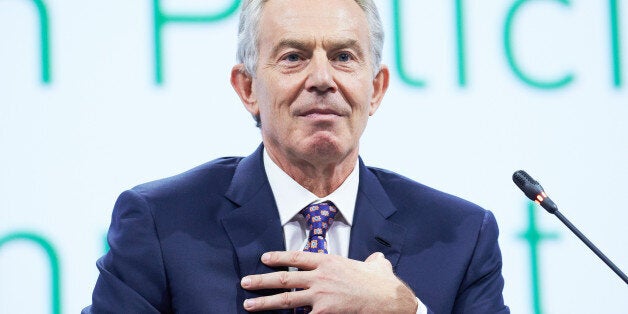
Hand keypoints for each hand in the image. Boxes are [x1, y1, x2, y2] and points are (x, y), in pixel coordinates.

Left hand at [240, 251, 417, 312]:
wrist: (389, 299)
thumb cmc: (382, 283)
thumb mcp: (376, 265)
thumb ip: (373, 261)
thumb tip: (378, 259)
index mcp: (328, 262)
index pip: (296, 257)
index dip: (278, 257)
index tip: (264, 258)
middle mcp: (320, 277)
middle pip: (284, 279)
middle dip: (261, 281)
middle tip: (245, 282)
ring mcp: (320, 296)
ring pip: (286, 300)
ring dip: (265, 303)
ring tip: (248, 305)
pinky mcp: (324, 313)